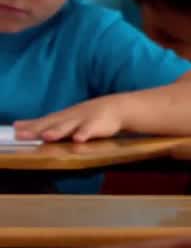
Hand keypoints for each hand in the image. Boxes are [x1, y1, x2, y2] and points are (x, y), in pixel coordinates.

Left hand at [14, 95, 128, 141]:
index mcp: (62, 116)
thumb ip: (46, 123)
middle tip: (22, 134)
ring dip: (58, 131)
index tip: (15, 129)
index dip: (29, 126)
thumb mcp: (67, 117)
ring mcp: (83, 120)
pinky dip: (84, 133)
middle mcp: (70, 117)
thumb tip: (19, 126)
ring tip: (47, 136)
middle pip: (51, 124)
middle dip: (37, 129)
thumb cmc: (89, 115)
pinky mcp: (98, 125)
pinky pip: (90, 130)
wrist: (119, 107)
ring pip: (69, 126)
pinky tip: (78, 139)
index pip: (43, 121)